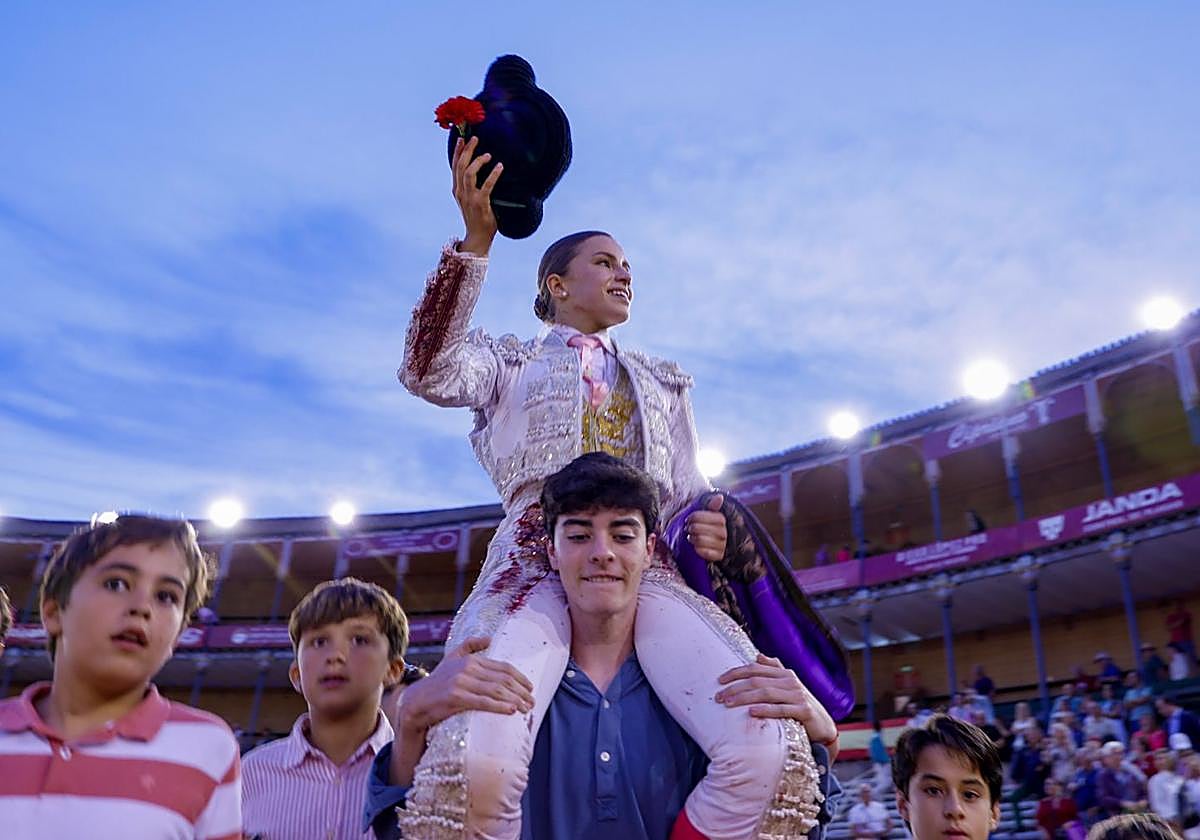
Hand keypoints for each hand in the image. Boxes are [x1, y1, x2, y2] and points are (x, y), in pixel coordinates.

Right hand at [388, 636, 533, 786]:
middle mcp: (467, 668)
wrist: (414, 702)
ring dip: (514, 700)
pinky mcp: (455, 697)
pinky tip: (510, 710)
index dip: (520, 678)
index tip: (530, 688)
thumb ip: (469, 646)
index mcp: (470, 659)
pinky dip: (499, 706)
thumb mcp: (451, 659)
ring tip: (525, 709)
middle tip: (532, 702)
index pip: (503, 667)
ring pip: (495, 690)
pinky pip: (483, 702)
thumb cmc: (437, 683)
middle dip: (521, 691)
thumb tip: (489, 638)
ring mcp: (460, 682)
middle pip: (502, 679)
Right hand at [451, 136, 501, 255]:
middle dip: (467, 150)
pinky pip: (487, 185)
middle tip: (475, 138)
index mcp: (457, 190)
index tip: (461, 139)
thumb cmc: (477, 217)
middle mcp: (460, 192)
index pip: (455, 167)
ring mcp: (469, 198)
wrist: (477, 237)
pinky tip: (500, 166)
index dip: (457, 152)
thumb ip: (470, 186)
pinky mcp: (480, 204)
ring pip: (469, 173)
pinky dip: (493, 174)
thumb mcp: (470, 199)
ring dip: (478, 161)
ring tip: (488, 155)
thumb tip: (477, 170)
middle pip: (460, 166)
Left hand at [685, 494, 726, 562]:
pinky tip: (696, 547)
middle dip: (690, 529)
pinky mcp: (719, 556)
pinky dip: (698, 549)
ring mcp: (722, 545)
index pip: (698, 516)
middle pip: (696, 528)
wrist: (719, 545)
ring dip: (692, 539)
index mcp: (721, 519)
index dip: (690, 518)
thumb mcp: (711, 514)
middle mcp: (723, 532)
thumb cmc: (710, 526)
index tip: (688, 520)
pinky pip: (705, 553)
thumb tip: (720, 497)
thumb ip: (712, 506)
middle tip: (688, 529)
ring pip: (699, 540)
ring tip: (691, 538)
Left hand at [715, 653, 838, 756]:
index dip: (736, 673)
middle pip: (756, 681)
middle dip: (735, 687)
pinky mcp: (803, 710)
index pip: (755, 668)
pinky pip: (781, 709)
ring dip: (744, 698)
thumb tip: (758, 655)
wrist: (824, 726)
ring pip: (765, 693)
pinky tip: (751, 712)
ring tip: (728, 703)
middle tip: (719, 696)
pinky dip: (765, 710)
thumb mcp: (788, 685)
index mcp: (784, 673)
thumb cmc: (800, 705)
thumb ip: (774, 669)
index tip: (719, 680)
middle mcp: (790, 681)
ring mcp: (797, 695)